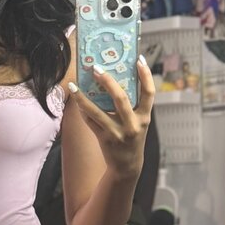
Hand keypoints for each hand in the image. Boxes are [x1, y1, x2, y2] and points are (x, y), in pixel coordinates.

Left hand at [70, 59, 154, 181]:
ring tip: (74, 84)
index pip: (149, 93)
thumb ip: (132, 105)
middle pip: (121, 98)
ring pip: (98, 111)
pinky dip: (82, 109)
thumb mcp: (138, 122)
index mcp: (144, 117)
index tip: (140, 59)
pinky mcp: (104, 139)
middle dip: (108, 81)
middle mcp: (133, 125)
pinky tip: (76, 98)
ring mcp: (118, 133)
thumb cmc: (132, 137)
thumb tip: (114, 79)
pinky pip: (90, 121)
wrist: (127, 166)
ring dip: (83, 97)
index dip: (146, 75)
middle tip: (97, 68)